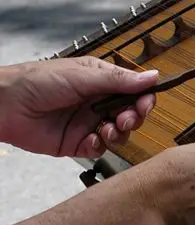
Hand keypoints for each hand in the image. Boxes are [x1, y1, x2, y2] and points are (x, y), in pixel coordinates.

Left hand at [0, 57, 157, 156]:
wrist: (5, 105)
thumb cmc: (36, 81)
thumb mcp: (83, 76)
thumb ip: (119, 80)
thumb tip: (151, 76)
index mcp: (102, 81)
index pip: (134, 91)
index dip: (144, 98)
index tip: (145, 104)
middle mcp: (97, 102)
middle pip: (131, 113)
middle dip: (133, 117)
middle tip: (126, 119)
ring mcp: (88, 123)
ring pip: (119, 133)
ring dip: (118, 132)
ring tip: (107, 129)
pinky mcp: (76, 142)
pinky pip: (99, 148)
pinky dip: (99, 146)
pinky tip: (91, 139)